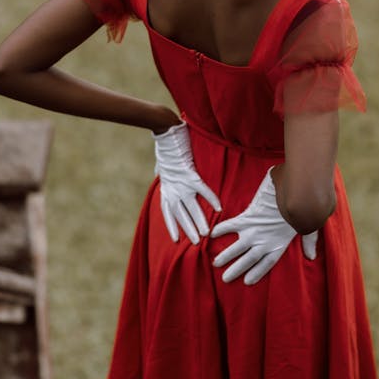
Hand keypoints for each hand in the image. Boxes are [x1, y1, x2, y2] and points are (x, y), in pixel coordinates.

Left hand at [153, 122, 220, 243]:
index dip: (171, 227)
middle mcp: (173, 190)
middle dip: (188, 229)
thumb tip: (158, 172)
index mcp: (165, 190)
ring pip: (192, 208)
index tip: (176, 240)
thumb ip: (162, 173)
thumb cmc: (165, 149)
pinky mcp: (191, 176)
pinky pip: (203, 191)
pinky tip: (219, 208)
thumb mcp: (160, 166)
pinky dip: (211, 199)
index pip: (167, 213)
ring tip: (206, 233)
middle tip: (196, 243)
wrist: (166, 135)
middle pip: (180, 215)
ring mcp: (182, 184)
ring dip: (200, 221)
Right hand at [211, 168, 317, 284]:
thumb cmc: (304, 209)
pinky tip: (212, 234)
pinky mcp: (248, 217)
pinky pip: (231, 226)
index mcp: (279, 245)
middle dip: (235, 270)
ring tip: (215, 263)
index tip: (247, 281)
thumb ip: (308, 242)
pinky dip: (221, 229)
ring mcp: (255, 231)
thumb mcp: (308, 227)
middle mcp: (264, 242)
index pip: (266, 264)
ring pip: (236, 248)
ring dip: (225, 256)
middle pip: (248, 260)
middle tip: (225, 278)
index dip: (256, 273)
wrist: (295, 195)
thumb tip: (312, 256)